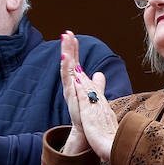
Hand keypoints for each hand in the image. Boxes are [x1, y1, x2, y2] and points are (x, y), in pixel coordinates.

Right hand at [58, 32, 88, 155]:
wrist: (86, 132)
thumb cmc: (88, 114)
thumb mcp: (95, 95)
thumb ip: (97, 84)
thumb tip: (99, 74)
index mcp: (78, 82)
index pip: (75, 62)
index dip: (74, 49)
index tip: (72, 36)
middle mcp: (72, 85)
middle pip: (69, 62)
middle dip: (67, 47)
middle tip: (66, 33)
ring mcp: (70, 90)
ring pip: (66, 68)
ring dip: (65, 54)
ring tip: (64, 41)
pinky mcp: (71, 96)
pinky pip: (67, 80)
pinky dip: (65, 68)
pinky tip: (65, 58)